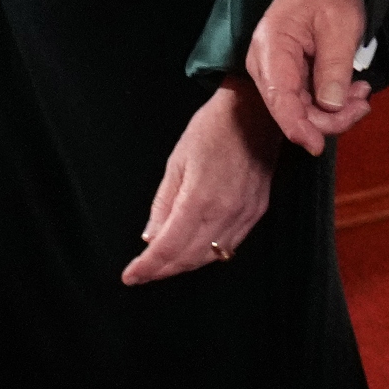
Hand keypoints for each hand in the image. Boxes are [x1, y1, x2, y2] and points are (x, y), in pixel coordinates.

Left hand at [121, 80, 277, 284]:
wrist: (255, 112)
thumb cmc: (212, 130)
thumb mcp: (177, 162)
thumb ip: (164, 204)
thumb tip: (151, 237)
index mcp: (200, 198)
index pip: (169, 246)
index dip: (148, 266)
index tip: (131, 276)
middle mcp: (226, 212)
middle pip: (190, 257)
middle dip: (163, 270)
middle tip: (142, 273)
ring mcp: (245, 214)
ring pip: (211, 257)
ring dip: (185, 265)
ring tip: (163, 265)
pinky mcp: (257, 211)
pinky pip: (231, 245)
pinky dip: (209, 254)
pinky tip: (194, 251)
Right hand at [247, 0, 373, 153]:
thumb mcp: (341, 25)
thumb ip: (334, 66)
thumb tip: (331, 105)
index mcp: (272, 47)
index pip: (279, 98)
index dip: (297, 126)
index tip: (316, 145)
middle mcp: (266, 64)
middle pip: (292, 110)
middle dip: (329, 117)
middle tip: (364, 103)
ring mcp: (276, 72)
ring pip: (301, 110)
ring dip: (334, 111)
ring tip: (362, 94)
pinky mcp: (289, 76)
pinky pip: (307, 100)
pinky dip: (332, 103)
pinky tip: (353, 91)